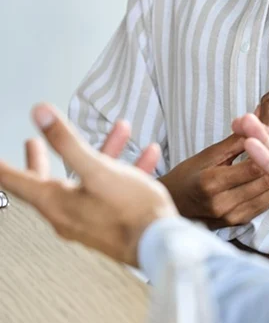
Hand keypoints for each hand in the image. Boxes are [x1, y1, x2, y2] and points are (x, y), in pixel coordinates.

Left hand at [0, 105, 176, 266]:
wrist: (162, 244)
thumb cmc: (130, 212)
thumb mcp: (96, 168)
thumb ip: (67, 141)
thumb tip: (41, 115)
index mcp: (58, 202)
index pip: (19, 182)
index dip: (4, 168)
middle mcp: (69, 214)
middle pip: (48, 181)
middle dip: (44, 156)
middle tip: (33, 144)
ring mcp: (90, 218)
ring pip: (87, 178)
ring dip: (101, 151)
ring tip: (116, 133)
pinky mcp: (111, 220)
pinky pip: (113, 188)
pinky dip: (125, 169)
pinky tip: (145, 156)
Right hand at [159, 135, 268, 227]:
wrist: (172, 205)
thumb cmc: (186, 176)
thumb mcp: (207, 154)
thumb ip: (234, 142)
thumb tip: (257, 125)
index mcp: (211, 182)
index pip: (253, 166)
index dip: (265, 151)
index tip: (267, 140)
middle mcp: (222, 204)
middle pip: (265, 181)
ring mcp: (230, 217)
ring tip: (268, 164)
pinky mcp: (237, 225)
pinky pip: (265, 205)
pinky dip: (268, 190)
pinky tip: (261, 179)